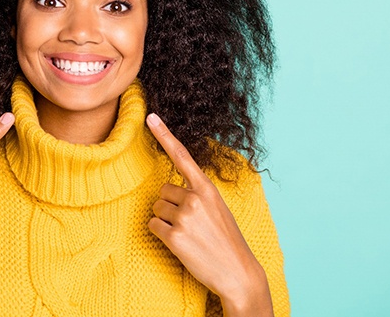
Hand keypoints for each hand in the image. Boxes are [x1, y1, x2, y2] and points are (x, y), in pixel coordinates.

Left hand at [146, 113, 272, 315]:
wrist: (238, 273)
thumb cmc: (226, 240)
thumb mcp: (218, 209)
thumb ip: (198, 195)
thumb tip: (171, 189)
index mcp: (208, 188)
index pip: (182, 156)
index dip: (165, 135)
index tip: (150, 116)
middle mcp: (196, 198)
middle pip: (162, 190)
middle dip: (170, 205)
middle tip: (189, 223)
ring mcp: (185, 218)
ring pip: (157, 208)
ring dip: (166, 220)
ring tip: (188, 234)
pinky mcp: (175, 237)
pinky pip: (154, 226)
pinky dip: (161, 234)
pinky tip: (180, 244)